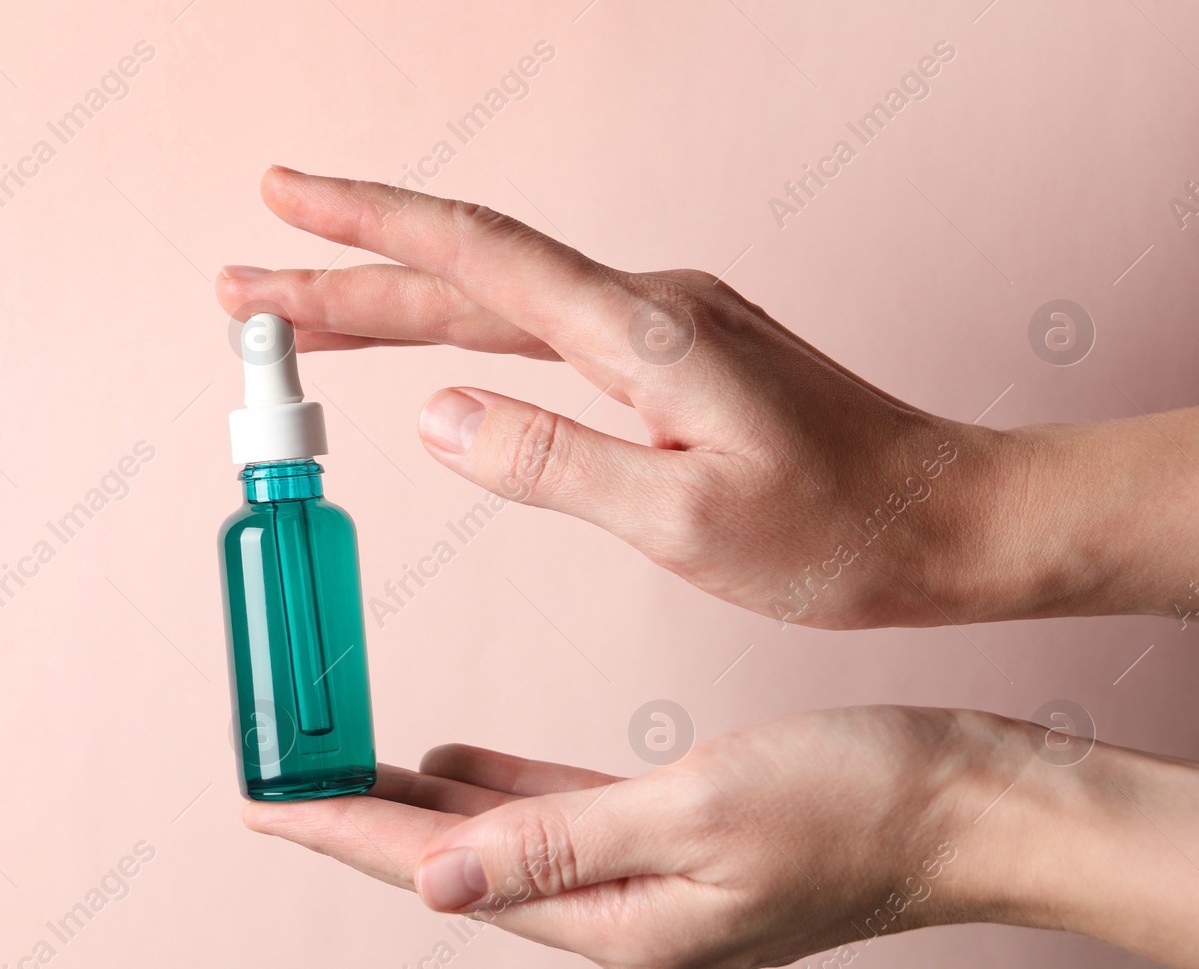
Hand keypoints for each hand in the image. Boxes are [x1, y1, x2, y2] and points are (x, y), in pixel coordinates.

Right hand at [217, 168, 1198, 631]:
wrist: (954, 521)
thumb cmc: (839, 535)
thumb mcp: (685, 523)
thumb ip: (552, 461)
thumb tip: (432, 413)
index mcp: (644, 335)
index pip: (477, 258)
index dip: (366, 228)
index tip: (277, 202)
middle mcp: (648, 309)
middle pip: (468, 276)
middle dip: (347, 277)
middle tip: (244, 287)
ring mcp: (665, 327)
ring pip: (501, 304)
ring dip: (397, 308)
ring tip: (306, 320)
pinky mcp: (679, 359)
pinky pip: (545, 332)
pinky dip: (468, 334)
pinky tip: (439, 350)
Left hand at [245, 706, 1198, 968]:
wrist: (971, 806)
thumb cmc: (855, 801)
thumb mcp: (698, 812)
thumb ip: (561, 843)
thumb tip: (436, 878)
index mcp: (620, 922)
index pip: (443, 872)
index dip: (346, 835)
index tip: (264, 804)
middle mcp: (622, 917)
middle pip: (458, 861)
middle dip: (366, 821)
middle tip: (286, 779)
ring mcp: (650, 886)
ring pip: (501, 838)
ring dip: (425, 805)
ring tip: (349, 769)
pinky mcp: (677, 845)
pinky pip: (558, 818)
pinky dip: (502, 788)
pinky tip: (461, 762)